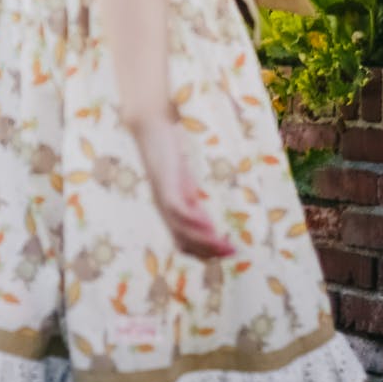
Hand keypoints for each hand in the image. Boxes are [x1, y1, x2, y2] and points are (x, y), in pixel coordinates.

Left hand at [137, 121, 235, 260]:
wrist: (150, 128)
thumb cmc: (167, 152)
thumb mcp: (183, 182)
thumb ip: (192, 201)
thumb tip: (208, 223)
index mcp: (168, 211)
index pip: (184, 243)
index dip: (204, 252)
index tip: (227, 253)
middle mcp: (164, 210)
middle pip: (183, 242)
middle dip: (208, 251)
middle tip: (232, 253)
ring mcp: (163, 199)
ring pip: (181, 231)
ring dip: (204, 241)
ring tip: (225, 245)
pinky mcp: (164, 186)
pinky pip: (177, 210)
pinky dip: (193, 220)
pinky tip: (210, 224)